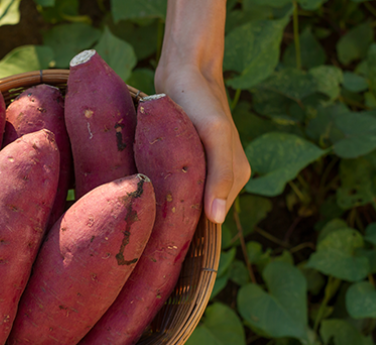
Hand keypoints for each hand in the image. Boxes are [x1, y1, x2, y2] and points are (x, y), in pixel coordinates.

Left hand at [154, 64, 250, 223]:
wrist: (183, 70)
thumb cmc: (199, 101)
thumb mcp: (213, 134)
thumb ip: (220, 174)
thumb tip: (216, 219)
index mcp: (236, 178)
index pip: (211, 222)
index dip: (187, 232)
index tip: (159, 243)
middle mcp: (222, 178)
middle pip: (196, 214)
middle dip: (174, 221)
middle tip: (142, 229)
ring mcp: (203, 169)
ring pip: (183, 201)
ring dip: (164, 206)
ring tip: (140, 213)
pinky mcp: (185, 160)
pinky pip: (173, 186)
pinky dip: (160, 191)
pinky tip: (142, 195)